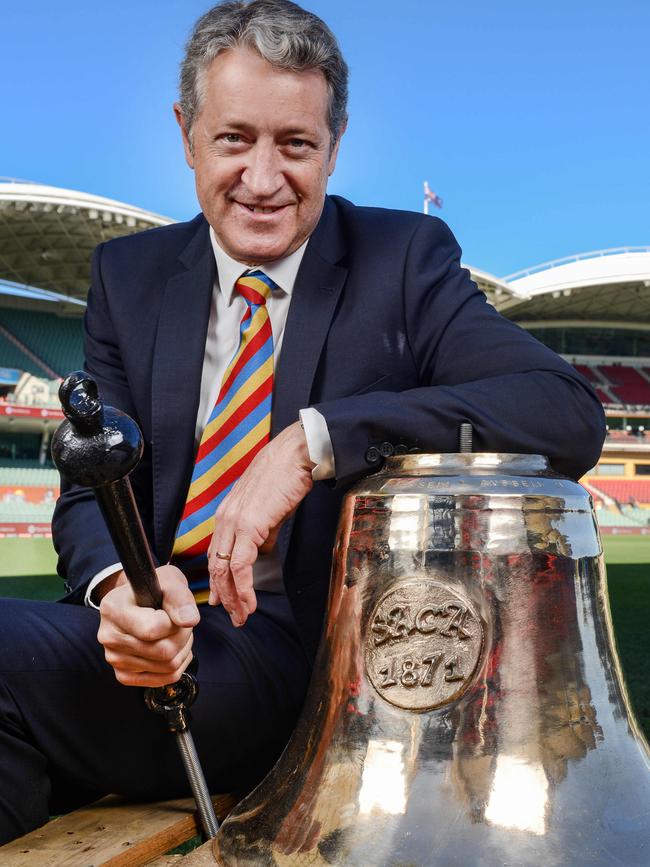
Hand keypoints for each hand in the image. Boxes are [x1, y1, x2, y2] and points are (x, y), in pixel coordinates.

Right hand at [96, 564, 199, 686]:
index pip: (153, 630)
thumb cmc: (154, 590)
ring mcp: (114, 658)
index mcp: (113, 609)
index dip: (175, 622)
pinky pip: (164, 679)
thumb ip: (179, 597)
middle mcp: (108, 636)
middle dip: (183, 636)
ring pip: (168, 667)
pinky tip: (173, 648)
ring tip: (175, 633)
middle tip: (180, 623)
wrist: (139, 601)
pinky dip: (177, 665)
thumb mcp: (169, 580)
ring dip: (182, 649)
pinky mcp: (124, 675)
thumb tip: (189, 620)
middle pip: (164, 652)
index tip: (173, 611)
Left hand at [207, 421, 313, 627]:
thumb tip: (262, 549)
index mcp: (227, 514)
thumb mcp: (269, 508)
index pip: (216, 554)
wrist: (296, 455)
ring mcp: (234, 523)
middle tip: (234, 616)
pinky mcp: (248, 526)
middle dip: (224, 596)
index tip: (224, 599)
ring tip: (243, 616)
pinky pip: (239, 565)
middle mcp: (225, 519)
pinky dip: (243, 588)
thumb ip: (263, 531)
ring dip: (234, 598)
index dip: (218, 580)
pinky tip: (249, 601)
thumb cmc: (286, 475)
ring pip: (224, 570)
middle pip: (215, 566)